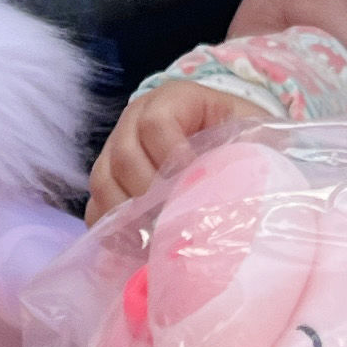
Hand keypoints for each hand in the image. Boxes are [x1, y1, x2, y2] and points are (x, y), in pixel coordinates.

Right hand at [89, 67, 279, 221]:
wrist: (233, 148)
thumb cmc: (245, 142)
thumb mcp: (252, 136)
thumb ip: (245, 153)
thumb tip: (235, 194)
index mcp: (174, 99)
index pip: (157, 122)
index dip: (173, 155)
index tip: (196, 183)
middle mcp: (136, 120)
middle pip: (124, 155)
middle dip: (151, 193)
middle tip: (176, 219)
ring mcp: (116, 151)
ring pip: (103, 182)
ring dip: (129, 214)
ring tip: (159, 237)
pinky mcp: (109, 184)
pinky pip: (95, 208)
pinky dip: (113, 230)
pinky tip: (138, 247)